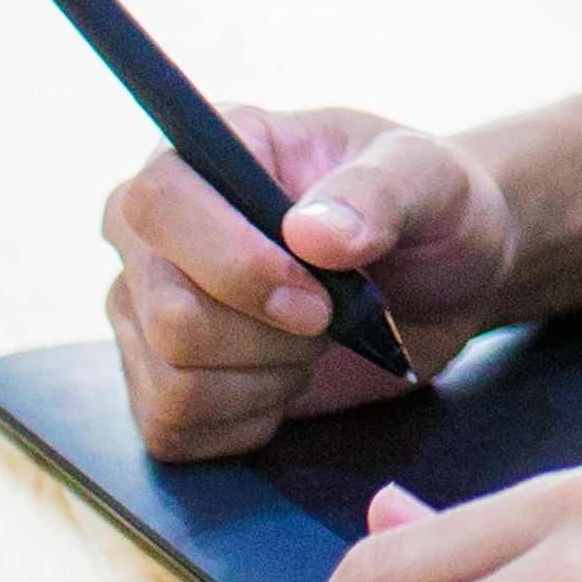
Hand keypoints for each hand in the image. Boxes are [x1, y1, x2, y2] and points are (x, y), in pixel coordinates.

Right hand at [99, 101, 514, 456]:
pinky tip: (287, 382)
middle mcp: (153, 231)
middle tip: (332, 318)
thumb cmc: (426, 209)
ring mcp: (144, 309)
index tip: (319, 297)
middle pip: (166, 313)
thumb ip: (380, 192)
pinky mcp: (157, 381)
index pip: (157, 205)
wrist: (437, 281)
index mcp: (205, 151)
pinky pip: (172, 430)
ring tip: (313, 342)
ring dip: (267, 381)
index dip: (233, 264)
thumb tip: (310, 233)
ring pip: (171, 383)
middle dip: (270, 338)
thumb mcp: (431, 178)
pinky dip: (248, 421)